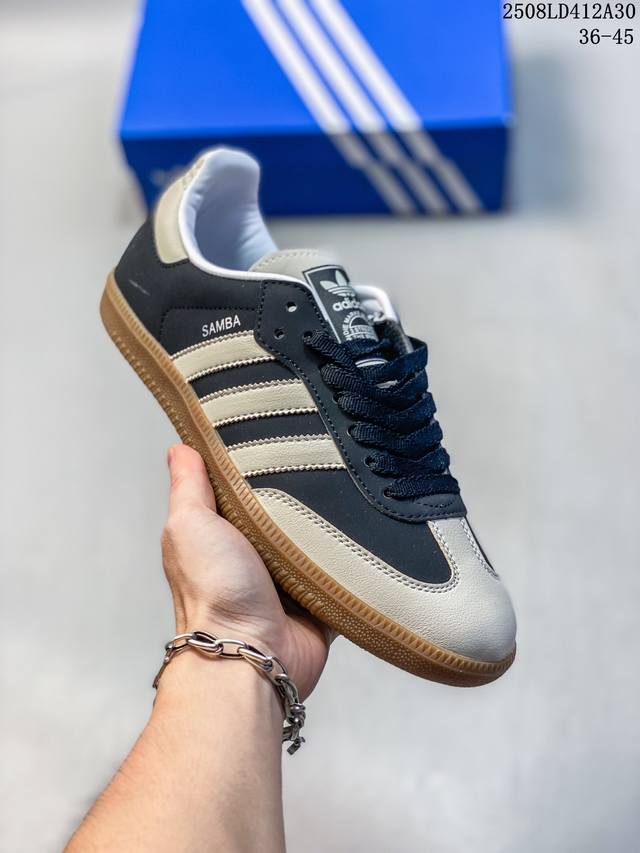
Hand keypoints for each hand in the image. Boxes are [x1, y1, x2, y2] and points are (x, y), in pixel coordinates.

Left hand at [161, 444, 329, 698]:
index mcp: (223, 534)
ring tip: (353, 484)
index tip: (278, 427)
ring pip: (317, 540)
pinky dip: (353, 559)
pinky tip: (368, 531)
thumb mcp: (190, 524)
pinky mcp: (321, 601)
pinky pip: (343, 573)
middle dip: (302, 490)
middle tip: (326, 453)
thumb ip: (189, 486)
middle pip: (284, 511)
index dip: (256, 461)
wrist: (250, 657)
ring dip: (329, 524)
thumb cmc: (213, 593)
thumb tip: (179, 446)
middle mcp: (255, 556)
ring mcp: (290, 580)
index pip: (242, 488)